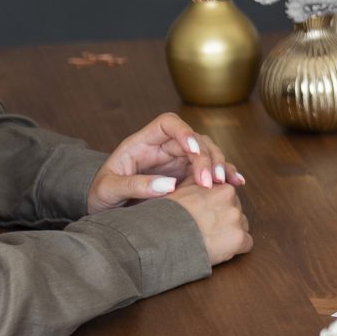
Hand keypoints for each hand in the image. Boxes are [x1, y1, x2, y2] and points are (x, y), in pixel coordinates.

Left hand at [87, 113, 246, 210]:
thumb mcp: (109, 191)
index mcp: (142, 143)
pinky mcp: (186, 176)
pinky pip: (209, 170)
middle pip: (194, 139)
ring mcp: (176, 161)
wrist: (103, 210)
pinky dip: (224, 174)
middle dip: (206, 157)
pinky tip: (236, 182)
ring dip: (218, 165)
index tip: (193, 149)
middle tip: (210, 182)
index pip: (168, 124)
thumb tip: (170, 185)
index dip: (184, 132)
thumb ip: (135, 186)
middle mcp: (163, 148)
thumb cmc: (100, 195)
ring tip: (224, 184)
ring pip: (206, 152)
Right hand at [165, 181, 252, 265]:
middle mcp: (230, 198)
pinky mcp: (238, 238)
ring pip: (241, 226)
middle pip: (235, 210)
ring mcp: (235, 218)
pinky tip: (219, 250)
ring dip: (231, 234)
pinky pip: (246, 244)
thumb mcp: (177, 190)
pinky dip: (236, 249)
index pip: (228, 196)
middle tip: (206, 230)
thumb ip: (194, 183)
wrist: (160, 239)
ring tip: (209, 240)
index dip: (217, 207)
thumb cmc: (163, 216)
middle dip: (225, 220)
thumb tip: (197, 177)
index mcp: (218, 186)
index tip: (207, 216)